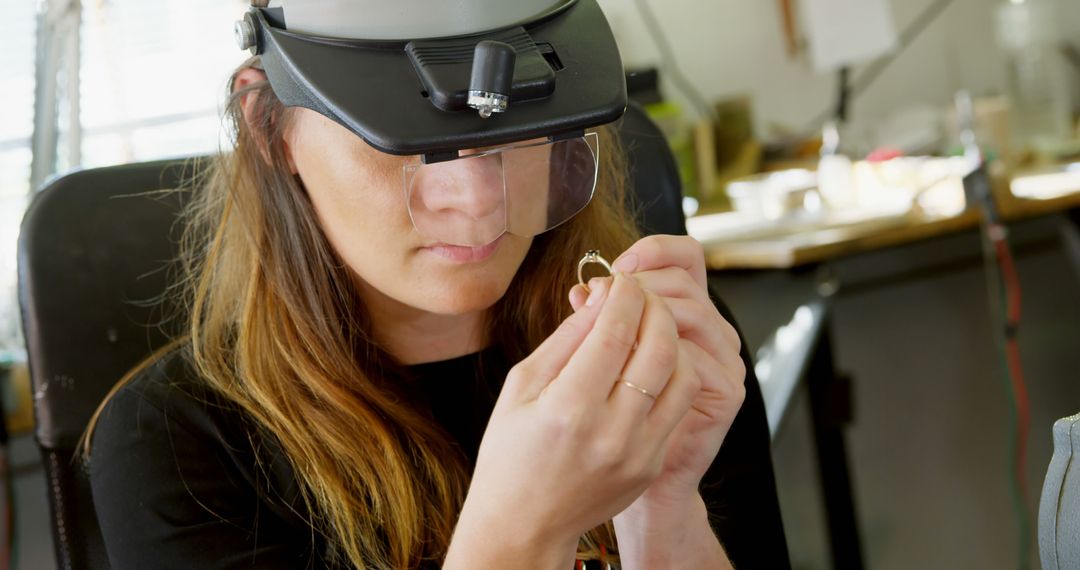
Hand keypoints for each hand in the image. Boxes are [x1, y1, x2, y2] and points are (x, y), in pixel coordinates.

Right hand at [446, 273, 699, 568]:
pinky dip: (671, 371)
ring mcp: (639, 451)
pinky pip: (677, 403)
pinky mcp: (652, 463)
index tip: (619, 277)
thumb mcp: (522, 385)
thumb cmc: (510, 452)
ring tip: (648, 323)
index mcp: (568, 407)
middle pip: (658, 345)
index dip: (623, 293)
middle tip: (638, 293)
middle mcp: (611, 431)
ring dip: (670, 337)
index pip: (615, 329)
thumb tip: (601, 295)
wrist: (523, 524)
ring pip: (681, 373)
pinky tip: (649, 360)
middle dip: (654, 305)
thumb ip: (566, 338)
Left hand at [569, 235, 745, 509]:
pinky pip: (697, 359)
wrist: (626, 480)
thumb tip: (582, 290)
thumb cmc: (604, 415)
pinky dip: (662, 355)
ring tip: (612, 331)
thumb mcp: (591, 360)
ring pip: (694, 313)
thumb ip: (594, 323)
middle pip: (686, 279)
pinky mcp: (726, 392)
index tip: (612, 269)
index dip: (651, 252)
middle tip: (604, 299)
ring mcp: (722, 359)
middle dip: (642, 283)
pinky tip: (629, 367)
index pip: (684, 256)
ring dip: (649, 314)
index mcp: (682, 309)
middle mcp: (709, 328)